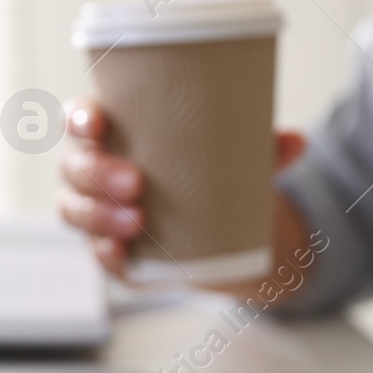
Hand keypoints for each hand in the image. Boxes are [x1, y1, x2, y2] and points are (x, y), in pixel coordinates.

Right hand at [57, 98, 305, 276]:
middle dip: (97, 174)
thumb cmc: (209, 173)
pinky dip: (105, 252)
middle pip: (74, 168)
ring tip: (136, 221)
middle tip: (135, 182)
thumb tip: (298, 141)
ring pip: (75, 211)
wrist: (220, 229)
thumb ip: (262, 148)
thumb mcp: (236, 156)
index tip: (97, 122)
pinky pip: (97, 254)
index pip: (79, 119)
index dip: (78, 118)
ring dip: (99, 216)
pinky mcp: (112, 252)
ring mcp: (97, 214)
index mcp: (113, 134)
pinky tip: (120, 251)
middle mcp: (94, 172)